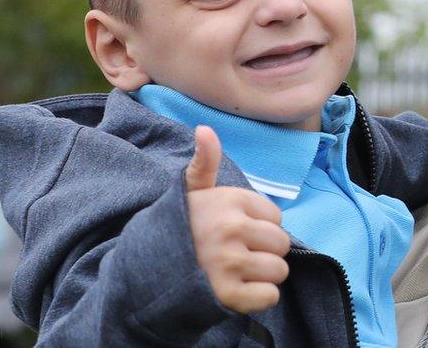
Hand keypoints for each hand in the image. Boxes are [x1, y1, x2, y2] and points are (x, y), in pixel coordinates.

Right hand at [186, 126, 290, 312]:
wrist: (146, 271)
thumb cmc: (180, 227)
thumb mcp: (191, 191)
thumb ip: (204, 162)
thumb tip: (205, 129)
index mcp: (229, 200)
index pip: (275, 217)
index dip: (259, 227)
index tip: (234, 232)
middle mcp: (230, 228)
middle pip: (281, 244)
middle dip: (265, 252)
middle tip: (237, 255)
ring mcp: (229, 262)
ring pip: (279, 270)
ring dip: (262, 276)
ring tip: (236, 273)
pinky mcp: (227, 294)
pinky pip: (269, 296)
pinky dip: (258, 298)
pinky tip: (237, 291)